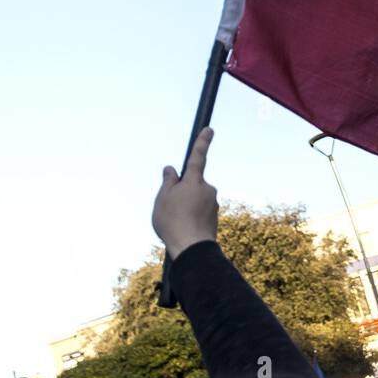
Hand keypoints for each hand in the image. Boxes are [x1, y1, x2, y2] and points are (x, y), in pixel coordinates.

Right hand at [152, 127, 218, 257]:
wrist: (192, 248)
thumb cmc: (173, 221)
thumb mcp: (163, 198)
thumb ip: (168, 181)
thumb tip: (171, 169)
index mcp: (195, 180)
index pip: (198, 156)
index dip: (202, 142)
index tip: (209, 129)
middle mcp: (208, 189)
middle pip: (192, 184)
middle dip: (181, 191)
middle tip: (168, 208)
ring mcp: (213, 204)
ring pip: (195, 200)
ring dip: (185, 206)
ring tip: (174, 222)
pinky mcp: (214, 218)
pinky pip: (199, 213)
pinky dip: (191, 217)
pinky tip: (183, 229)